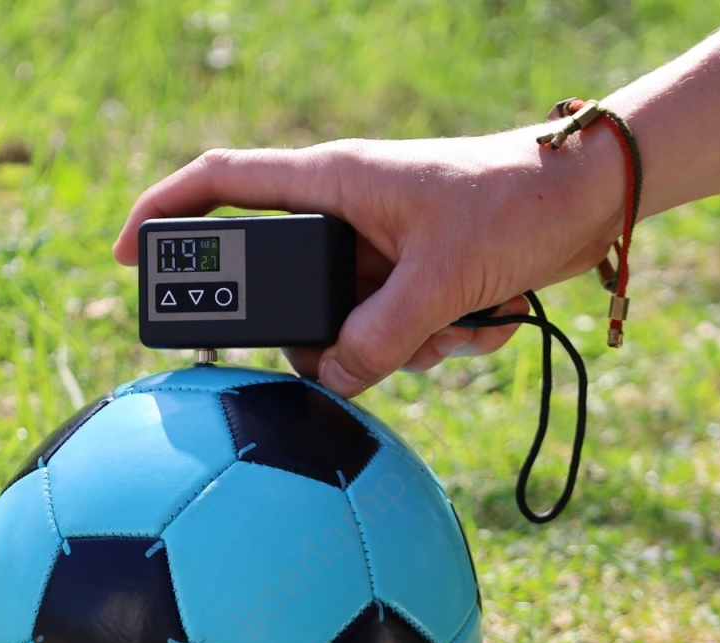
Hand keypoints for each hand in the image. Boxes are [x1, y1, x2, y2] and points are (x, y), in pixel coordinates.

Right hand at [114, 125, 627, 396]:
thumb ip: (376, 340)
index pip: (220, 184)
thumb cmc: (516, 204)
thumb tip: (328, 385)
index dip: (162, 215)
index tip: (125, 257)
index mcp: (331, 181)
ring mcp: (380, 252)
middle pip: (290, 291)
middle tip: (371, 348)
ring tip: (460, 318)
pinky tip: (488, 316)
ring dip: (403, 345)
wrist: (594, 200)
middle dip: (331, 336)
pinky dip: (440, 339)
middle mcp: (346, 215)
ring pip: (349, 327)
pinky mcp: (415, 280)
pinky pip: (398, 334)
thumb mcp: (440, 281)